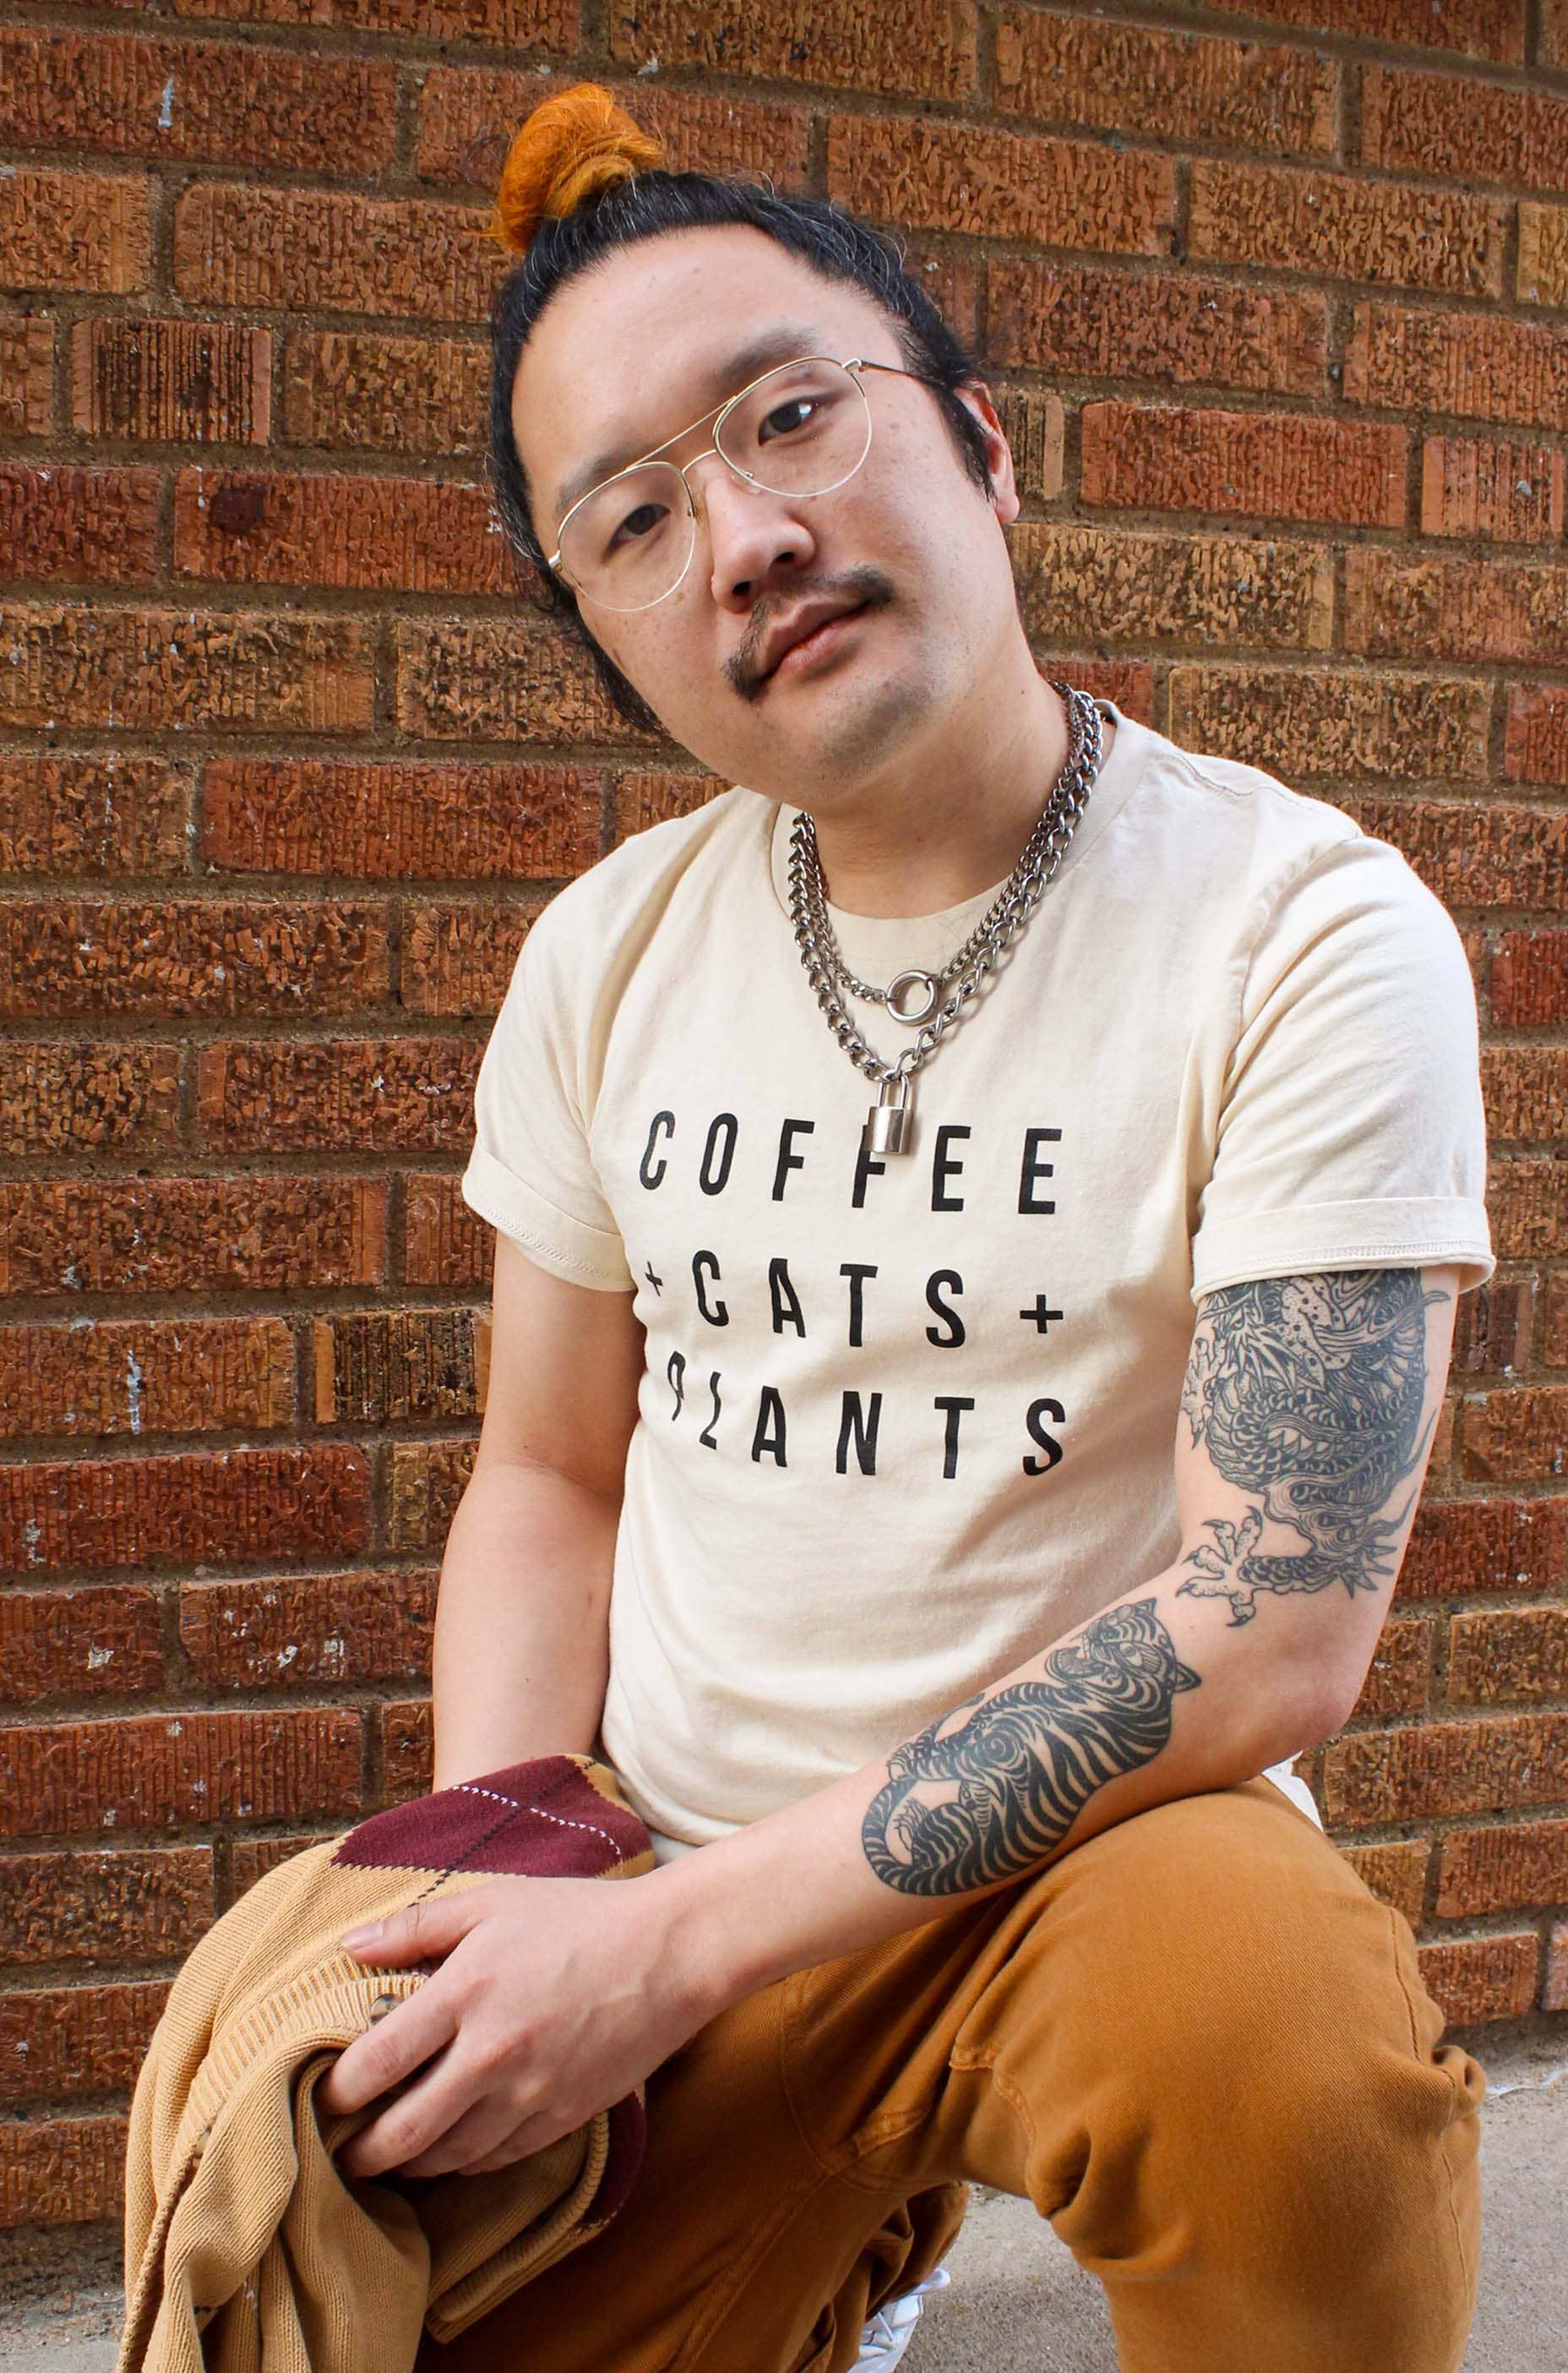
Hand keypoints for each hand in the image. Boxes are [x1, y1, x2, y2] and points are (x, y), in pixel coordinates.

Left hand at [315, 1871, 714, 2180]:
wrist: (669, 1953)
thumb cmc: (578, 1918)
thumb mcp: (493, 1902)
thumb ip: (416, 1927)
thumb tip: (349, 1945)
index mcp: (466, 1993)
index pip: (375, 2065)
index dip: (335, 2093)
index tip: (320, 2098)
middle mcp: (492, 2054)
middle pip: (402, 2133)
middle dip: (360, 2153)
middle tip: (341, 2152)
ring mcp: (530, 2094)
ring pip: (447, 2158)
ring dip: (409, 2163)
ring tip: (390, 2152)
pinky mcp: (562, 2118)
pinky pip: (495, 2160)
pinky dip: (462, 2162)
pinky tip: (450, 2148)